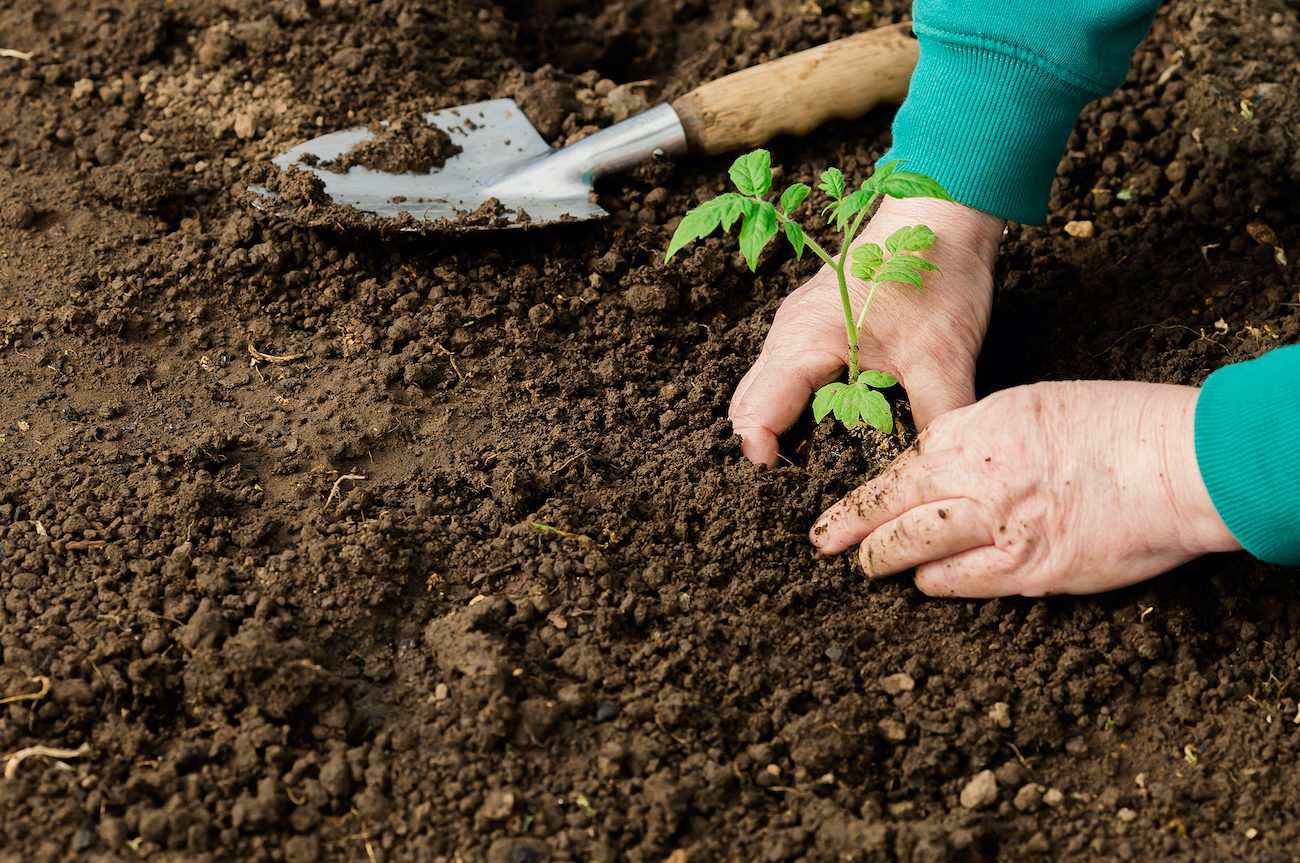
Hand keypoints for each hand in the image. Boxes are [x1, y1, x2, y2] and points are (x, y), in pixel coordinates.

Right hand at [728, 195, 1004, 466]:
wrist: (942, 208)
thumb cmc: (935, 272)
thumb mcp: (944, 358)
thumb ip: (936, 421)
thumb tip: (933, 472)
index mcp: (804, 341)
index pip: (756, 415)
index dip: (763, 457)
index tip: (789, 492)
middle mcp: (788, 333)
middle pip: (748, 405)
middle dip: (765, 447)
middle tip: (801, 487)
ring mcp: (796, 325)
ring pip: (764, 389)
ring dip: (780, 426)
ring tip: (814, 466)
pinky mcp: (814, 323)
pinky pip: (785, 373)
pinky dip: (795, 404)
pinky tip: (832, 427)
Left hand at [809, 381, 1242, 596]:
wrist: (1179, 463)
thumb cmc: (1119, 425)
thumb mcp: (1035, 405)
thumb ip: (983, 433)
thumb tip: (948, 459)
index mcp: (976, 429)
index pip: (901, 464)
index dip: (866, 488)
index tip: (841, 501)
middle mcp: (975, 476)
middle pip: (890, 507)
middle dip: (850, 528)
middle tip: (824, 543)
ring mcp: (998, 526)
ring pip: (914, 547)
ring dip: (885, 559)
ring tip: (867, 567)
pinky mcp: (1027, 568)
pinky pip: (962, 581)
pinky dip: (938, 584)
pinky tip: (927, 584)